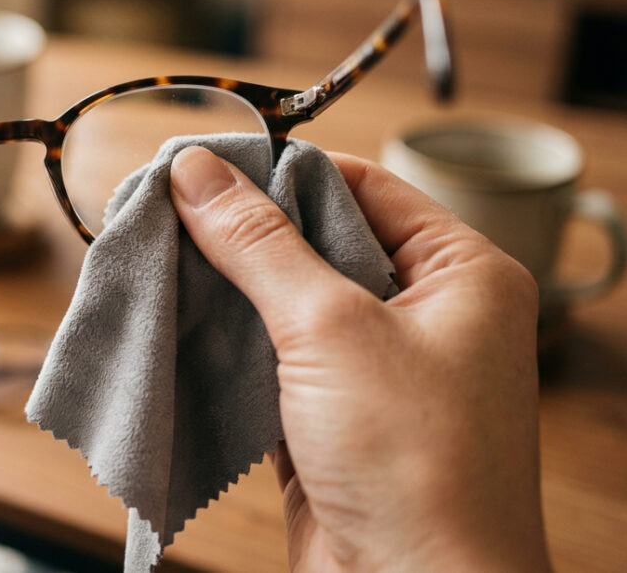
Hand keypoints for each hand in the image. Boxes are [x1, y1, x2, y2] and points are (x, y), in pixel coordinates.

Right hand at [170, 147, 549, 572]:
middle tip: (168, 208)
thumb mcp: (330, 329)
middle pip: (323, 242)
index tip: (206, 162)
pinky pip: (277, 360)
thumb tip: (198, 170)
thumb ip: (259, 245)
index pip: (365, 187)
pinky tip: (181, 323)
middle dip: (247, 232)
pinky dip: (231, 346)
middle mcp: (429, 316)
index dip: (285, 172)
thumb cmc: (415, 464)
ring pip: (293, 303)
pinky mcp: (335, 419)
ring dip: (232, 290)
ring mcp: (380, 372)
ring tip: (163, 258)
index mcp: (463, 275)